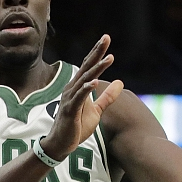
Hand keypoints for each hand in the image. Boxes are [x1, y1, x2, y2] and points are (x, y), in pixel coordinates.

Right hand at [41, 34, 123, 159]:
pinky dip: (86, 88)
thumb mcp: (96, 111)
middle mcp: (72, 88)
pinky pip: (78, 97)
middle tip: (106, 37)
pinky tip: (94, 82)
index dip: (97, 53)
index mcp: (78, 87)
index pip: (89, 66)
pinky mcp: (69, 110)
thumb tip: (120, 82)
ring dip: (96, 69)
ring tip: (109, 58)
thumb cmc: (77, 127)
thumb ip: (107, 97)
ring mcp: (70, 98)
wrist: (61, 144)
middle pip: (86, 66)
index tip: (106, 38)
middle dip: (97, 52)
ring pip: (84, 79)